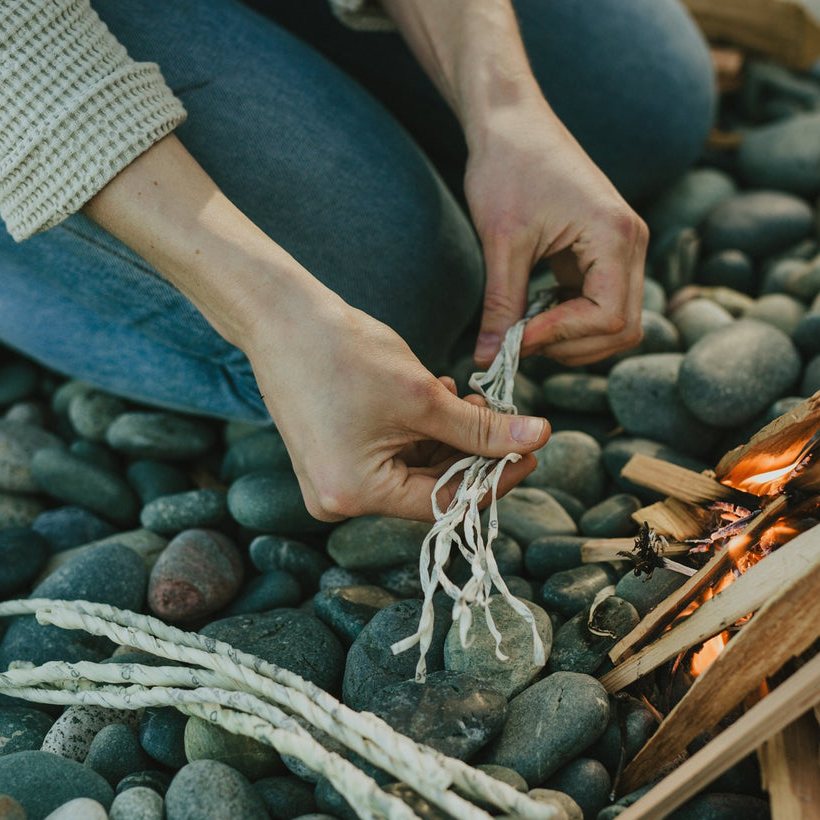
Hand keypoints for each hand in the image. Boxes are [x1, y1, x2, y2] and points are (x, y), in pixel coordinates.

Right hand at [84, 135, 549, 522]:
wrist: (281, 317)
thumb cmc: (344, 352)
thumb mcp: (423, 395)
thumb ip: (482, 427)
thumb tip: (539, 439)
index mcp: (356, 495)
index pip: (442, 502)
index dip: (493, 479)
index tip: (530, 455)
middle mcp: (339, 502)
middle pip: (428, 491)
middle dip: (471, 455)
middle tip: (507, 422)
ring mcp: (332, 483)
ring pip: (413, 472)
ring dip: (449, 440)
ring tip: (470, 399)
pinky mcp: (331, 460)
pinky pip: (390, 458)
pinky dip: (420, 434)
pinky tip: (439, 398)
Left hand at [467, 98, 648, 367]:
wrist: (511, 120)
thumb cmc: (507, 166)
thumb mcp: (501, 241)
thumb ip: (502, 305)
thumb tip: (489, 359)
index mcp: (615, 235)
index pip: (609, 317)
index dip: (562, 337)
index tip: (516, 341)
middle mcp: (632, 242)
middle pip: (625, 327)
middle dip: (572, 345)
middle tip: (520, 342)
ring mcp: (624, 247)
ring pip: (619, 322)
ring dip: (574, 338)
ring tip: (526, 327)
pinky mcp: (608, 251)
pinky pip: (603, 304)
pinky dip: (572, 319)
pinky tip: (535, 310)